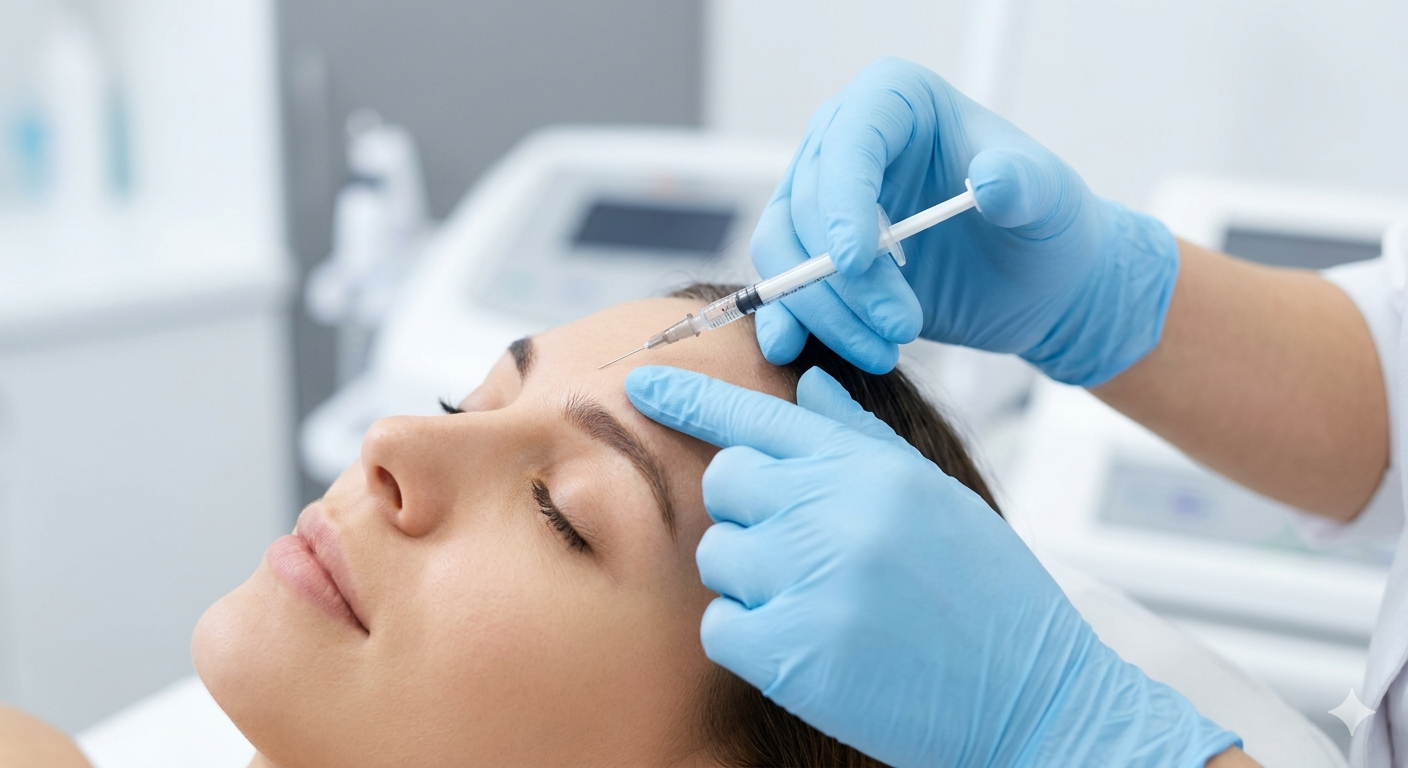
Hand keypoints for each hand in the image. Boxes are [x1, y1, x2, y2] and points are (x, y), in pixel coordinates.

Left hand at [626, 365, 1238, 767]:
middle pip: (727, 483)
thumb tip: (808, 386)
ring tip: (821, 604)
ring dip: (753, 581)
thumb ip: (860, 441)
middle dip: (749, 514)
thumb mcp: (933, 497)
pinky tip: (809, 647)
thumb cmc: (985, 595)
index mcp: (870, 469)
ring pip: (718, 556)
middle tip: (802, 551)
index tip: (641, 383)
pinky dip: (751, 638)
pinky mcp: (793, 652)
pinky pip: (720, 627)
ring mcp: (812, 579)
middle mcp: (836, 511)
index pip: (762, 417)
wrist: (1035, 694)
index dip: (693, 398)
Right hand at [754, 57, 1176, 385]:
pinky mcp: (812, 256)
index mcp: (895, 101)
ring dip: (822, 309)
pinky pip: (780, 286)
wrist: (1036, 283)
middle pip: (806, 204)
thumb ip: (1024, 186)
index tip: (859, 262)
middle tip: (901, 326)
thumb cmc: (1044, 225)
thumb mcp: (1050, 201)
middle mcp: (843, 142)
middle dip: (845, 277)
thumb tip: (991, 180)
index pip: (849, 141)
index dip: (843, 200)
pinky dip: (785, 320)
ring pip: (781, 250)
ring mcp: (821, 201)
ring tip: (885, 350)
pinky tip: (796, 352)